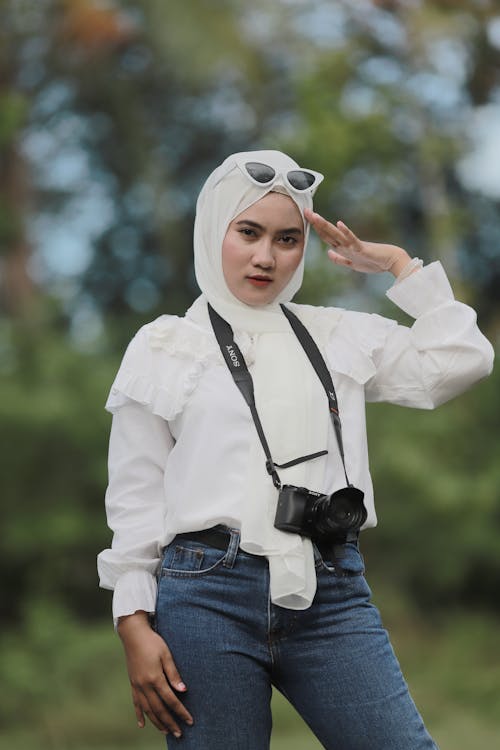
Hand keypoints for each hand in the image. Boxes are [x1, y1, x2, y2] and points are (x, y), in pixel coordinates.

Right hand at [117, 611, 192, 737]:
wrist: (133, 634)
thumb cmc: (153, 642)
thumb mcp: (166, 654)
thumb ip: (174, 674)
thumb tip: (183, 691)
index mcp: (155, 678)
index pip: (171, 700)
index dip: (181, 712)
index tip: (189, 721)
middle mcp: (144, 685)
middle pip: (159, 709)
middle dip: (170, 722)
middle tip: (179, 734)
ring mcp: (137, 685)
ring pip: (147, 710)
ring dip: (157, 722)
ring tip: (166, 731)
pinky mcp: (132, 683)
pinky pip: (136, 703)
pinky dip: (139, 715)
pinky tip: (142, 725)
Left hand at [304, 208, 410, 276]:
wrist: (389, 262)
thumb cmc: (373, 262)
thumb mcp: (351, 264)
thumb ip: (339, 259)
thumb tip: (328, 253)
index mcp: (343, 248)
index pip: (326, 236)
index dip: (316, 228)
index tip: (307, 218)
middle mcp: (346, 244)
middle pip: (328, 232)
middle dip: (316, 223)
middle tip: (305, 211)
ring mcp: (353, 245)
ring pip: (336, 234)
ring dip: (325, 225)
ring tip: (315, 216)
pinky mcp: (362, 247)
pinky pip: (352, 239)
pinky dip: (346, 232)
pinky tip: (339, 224)